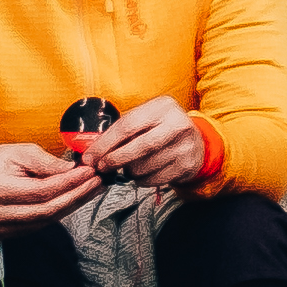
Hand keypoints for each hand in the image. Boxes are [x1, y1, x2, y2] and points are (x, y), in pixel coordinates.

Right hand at [0, 143, 104, 228]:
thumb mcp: (15, 151)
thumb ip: (45, 162)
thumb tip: (73, 170)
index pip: (41, 191)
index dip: (69, 182)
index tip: (90, 170)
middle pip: (46, 210)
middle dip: (77, 195)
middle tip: (98, 181)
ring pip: (45, 220)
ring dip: (72, 205)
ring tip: (92, 189)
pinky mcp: (5, 234)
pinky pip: (39, 225)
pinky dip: (59, 212)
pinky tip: (74, 199)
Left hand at [78, 97, 209, 185]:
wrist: (197, 143)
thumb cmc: (162, 130)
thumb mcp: (146, 119)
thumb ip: (122, 129)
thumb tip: (91, 148)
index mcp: (163, 106)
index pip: (127, 125)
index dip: (104, 143)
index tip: (90, 156)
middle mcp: (178, 124)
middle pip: (138, 147)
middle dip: (114, 159)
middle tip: (100, 167)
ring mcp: (185, 146)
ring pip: (144, 166)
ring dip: (128, 171)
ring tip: (128, 167)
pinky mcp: (187, 165)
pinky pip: (154, 179)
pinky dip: (141, 180)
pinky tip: (143, 172)